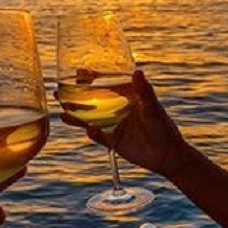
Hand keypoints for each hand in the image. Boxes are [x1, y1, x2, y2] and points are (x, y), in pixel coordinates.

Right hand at [61, 70, 189, 177]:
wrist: (167, 155)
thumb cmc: (164, 127)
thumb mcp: (153, 108)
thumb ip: (144, 92)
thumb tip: (137, 71)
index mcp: (127, 97)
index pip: (106, 84)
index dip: (92, 78)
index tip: (79, 72)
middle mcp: (118, 109)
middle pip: (93, 100)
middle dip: (76, 96)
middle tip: (59, 91)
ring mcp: (114, 125)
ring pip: (91, 119)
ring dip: (77, 116)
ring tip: (63, 112)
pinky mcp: (114, 141)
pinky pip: (98, 136)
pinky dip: (93, 133)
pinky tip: (87, 130)